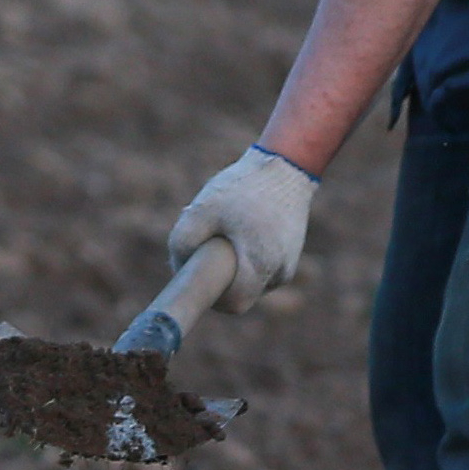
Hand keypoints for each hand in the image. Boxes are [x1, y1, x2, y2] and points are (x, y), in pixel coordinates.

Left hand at [170, 144, 317, 312]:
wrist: (286, 165)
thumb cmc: (244, 187)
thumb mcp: (202, 210)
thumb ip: (182, 243)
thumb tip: (177, 269)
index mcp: (260, 265)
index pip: (232, 304)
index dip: (211, 297)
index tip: (197, 277)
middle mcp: (279, 272)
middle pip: (241, 294)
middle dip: (220, 278)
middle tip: (207, 247)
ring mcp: (288, 264)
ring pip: (252, 281)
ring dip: (235, 265)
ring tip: (227, 229)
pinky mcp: (290, 253)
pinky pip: (262, 267)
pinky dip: (248, 255)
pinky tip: (241, 227)